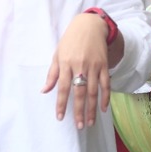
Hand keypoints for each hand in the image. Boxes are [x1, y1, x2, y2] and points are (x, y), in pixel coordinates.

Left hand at [42, 13, 110, 128]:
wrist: (89, 25)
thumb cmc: (70, 40)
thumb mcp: (57, 54)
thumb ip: (52, 74)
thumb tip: (44, 91)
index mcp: (66, 63)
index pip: (62, 88)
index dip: (61, 104)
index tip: (60, 117)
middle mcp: (80, 66)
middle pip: (80, 92)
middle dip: (79, 111)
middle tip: (79, 126)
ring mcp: (93, 66)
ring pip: (93, 91)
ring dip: (92, 108)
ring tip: (90, 122)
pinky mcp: (103, 65)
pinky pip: (106, 84)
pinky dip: (105, 97)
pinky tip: (103, 108)